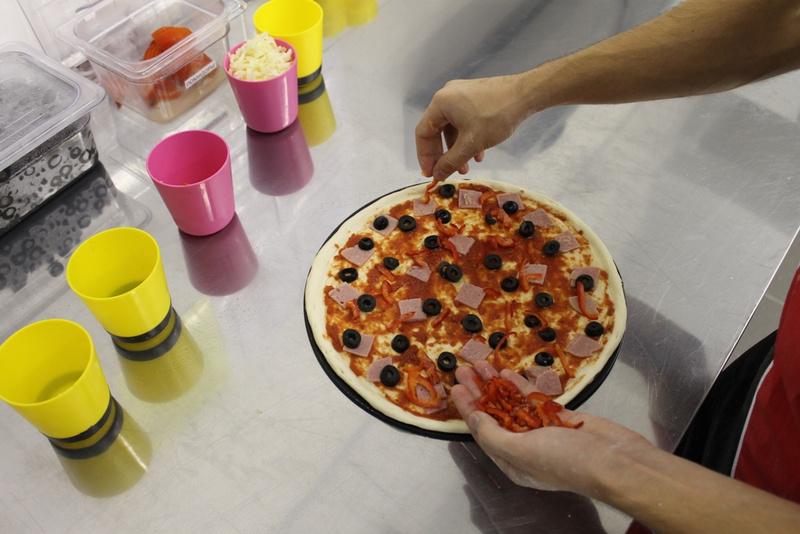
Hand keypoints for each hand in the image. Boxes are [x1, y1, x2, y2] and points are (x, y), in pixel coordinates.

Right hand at [415, 75, 528, 180]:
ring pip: (452, 128)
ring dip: (457, 149)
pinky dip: (467, 138)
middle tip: (447, 173)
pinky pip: (463, 122)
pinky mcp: (474, 98)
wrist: (525, 95)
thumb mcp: (471, 144)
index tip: (430, 173)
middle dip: (443, 155)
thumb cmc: (496, 115)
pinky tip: (479, 153)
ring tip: (467, 166)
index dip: (424, 156)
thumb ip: (451, 161)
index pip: (423, 133)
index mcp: (440, 103)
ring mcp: (461, 95)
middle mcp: (447, 96)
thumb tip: (437, 174)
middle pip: (437, 131)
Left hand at [452, 360, 654, 493]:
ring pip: (512, 403)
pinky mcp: (559, 418)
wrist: (616, 460)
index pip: (482, 431)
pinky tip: (507, 372)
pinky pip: (532, 399)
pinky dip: (519, 385)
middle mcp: (524, 447)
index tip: (456, 388)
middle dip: (478, 391)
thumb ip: (494, 435)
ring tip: (481, 363)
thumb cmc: (569, 461)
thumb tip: (476, 418)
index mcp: (512, 462)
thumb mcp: (522, 451)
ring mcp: (542, 431)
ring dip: (496, 384)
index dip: (468, 409)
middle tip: (463, 369)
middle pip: (495, 414)